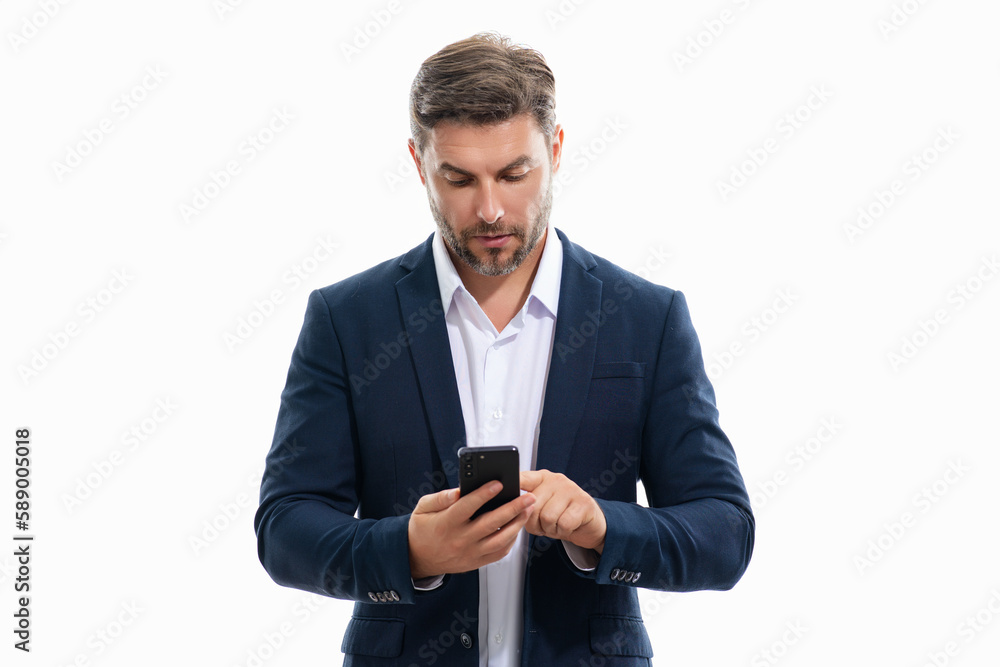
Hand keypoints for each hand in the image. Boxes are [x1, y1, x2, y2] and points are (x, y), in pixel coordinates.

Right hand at [407, 482, 535, 579]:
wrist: (417, 558)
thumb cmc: (422, 529)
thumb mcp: (423, 508)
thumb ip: (441, 497)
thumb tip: (458, 491)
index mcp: (446, 523)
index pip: (468, 506)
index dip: (484, 494)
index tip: (499, 483)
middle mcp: (460, 539)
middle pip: (491, 523)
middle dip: (513, 508)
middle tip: (528, 497)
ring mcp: (469, 553)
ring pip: (499, 540)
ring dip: (517, 524)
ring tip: (528, 510)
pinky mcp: (475, 562)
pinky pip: (498, 553)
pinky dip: (510, 541)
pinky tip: (516, 528)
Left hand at [519, 470, 605, 553]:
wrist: (589, 524)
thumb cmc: (560, 515)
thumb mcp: (542, 506)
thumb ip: (526, 503)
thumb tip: (511, 508)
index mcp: (542, 478)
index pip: (523, 478)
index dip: (513, 483)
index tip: (501, 488)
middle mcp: (556, 480)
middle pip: (532, 505)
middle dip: (535, 523)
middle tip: (544, 525)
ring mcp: (571, 490)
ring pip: (547, 516)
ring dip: (550, 529)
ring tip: (556, 526)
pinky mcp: (584, 503)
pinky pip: (564, 524)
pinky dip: (563, 532)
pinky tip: (567, 527)